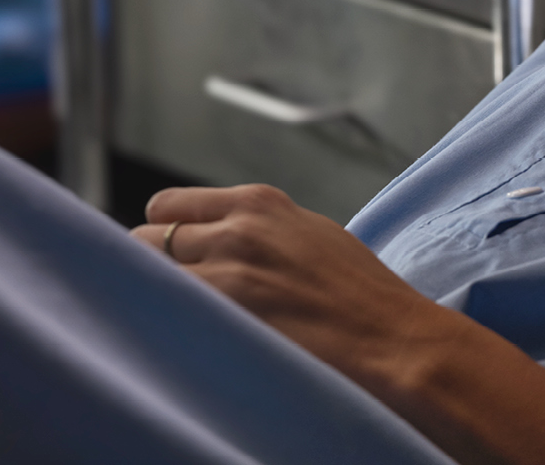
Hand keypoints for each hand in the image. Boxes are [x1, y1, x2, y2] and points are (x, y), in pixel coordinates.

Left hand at [131, 185, 544, 464]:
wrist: (400, 342)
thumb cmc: (364, 300)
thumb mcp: (313, 238)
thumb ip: (260, 232)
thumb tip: (213, 243)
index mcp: (260, 202)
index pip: (168, 206)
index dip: (164, 239)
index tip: (172, 266)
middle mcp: (239, 225)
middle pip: (145, 237)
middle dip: (152, 268)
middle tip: (174, 301)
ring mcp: (230, 266)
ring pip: (145, 273)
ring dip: (155, 297)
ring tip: (182, 324)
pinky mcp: (227, 308)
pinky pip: (163, 310)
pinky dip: (164, 324)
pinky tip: (189, 341)